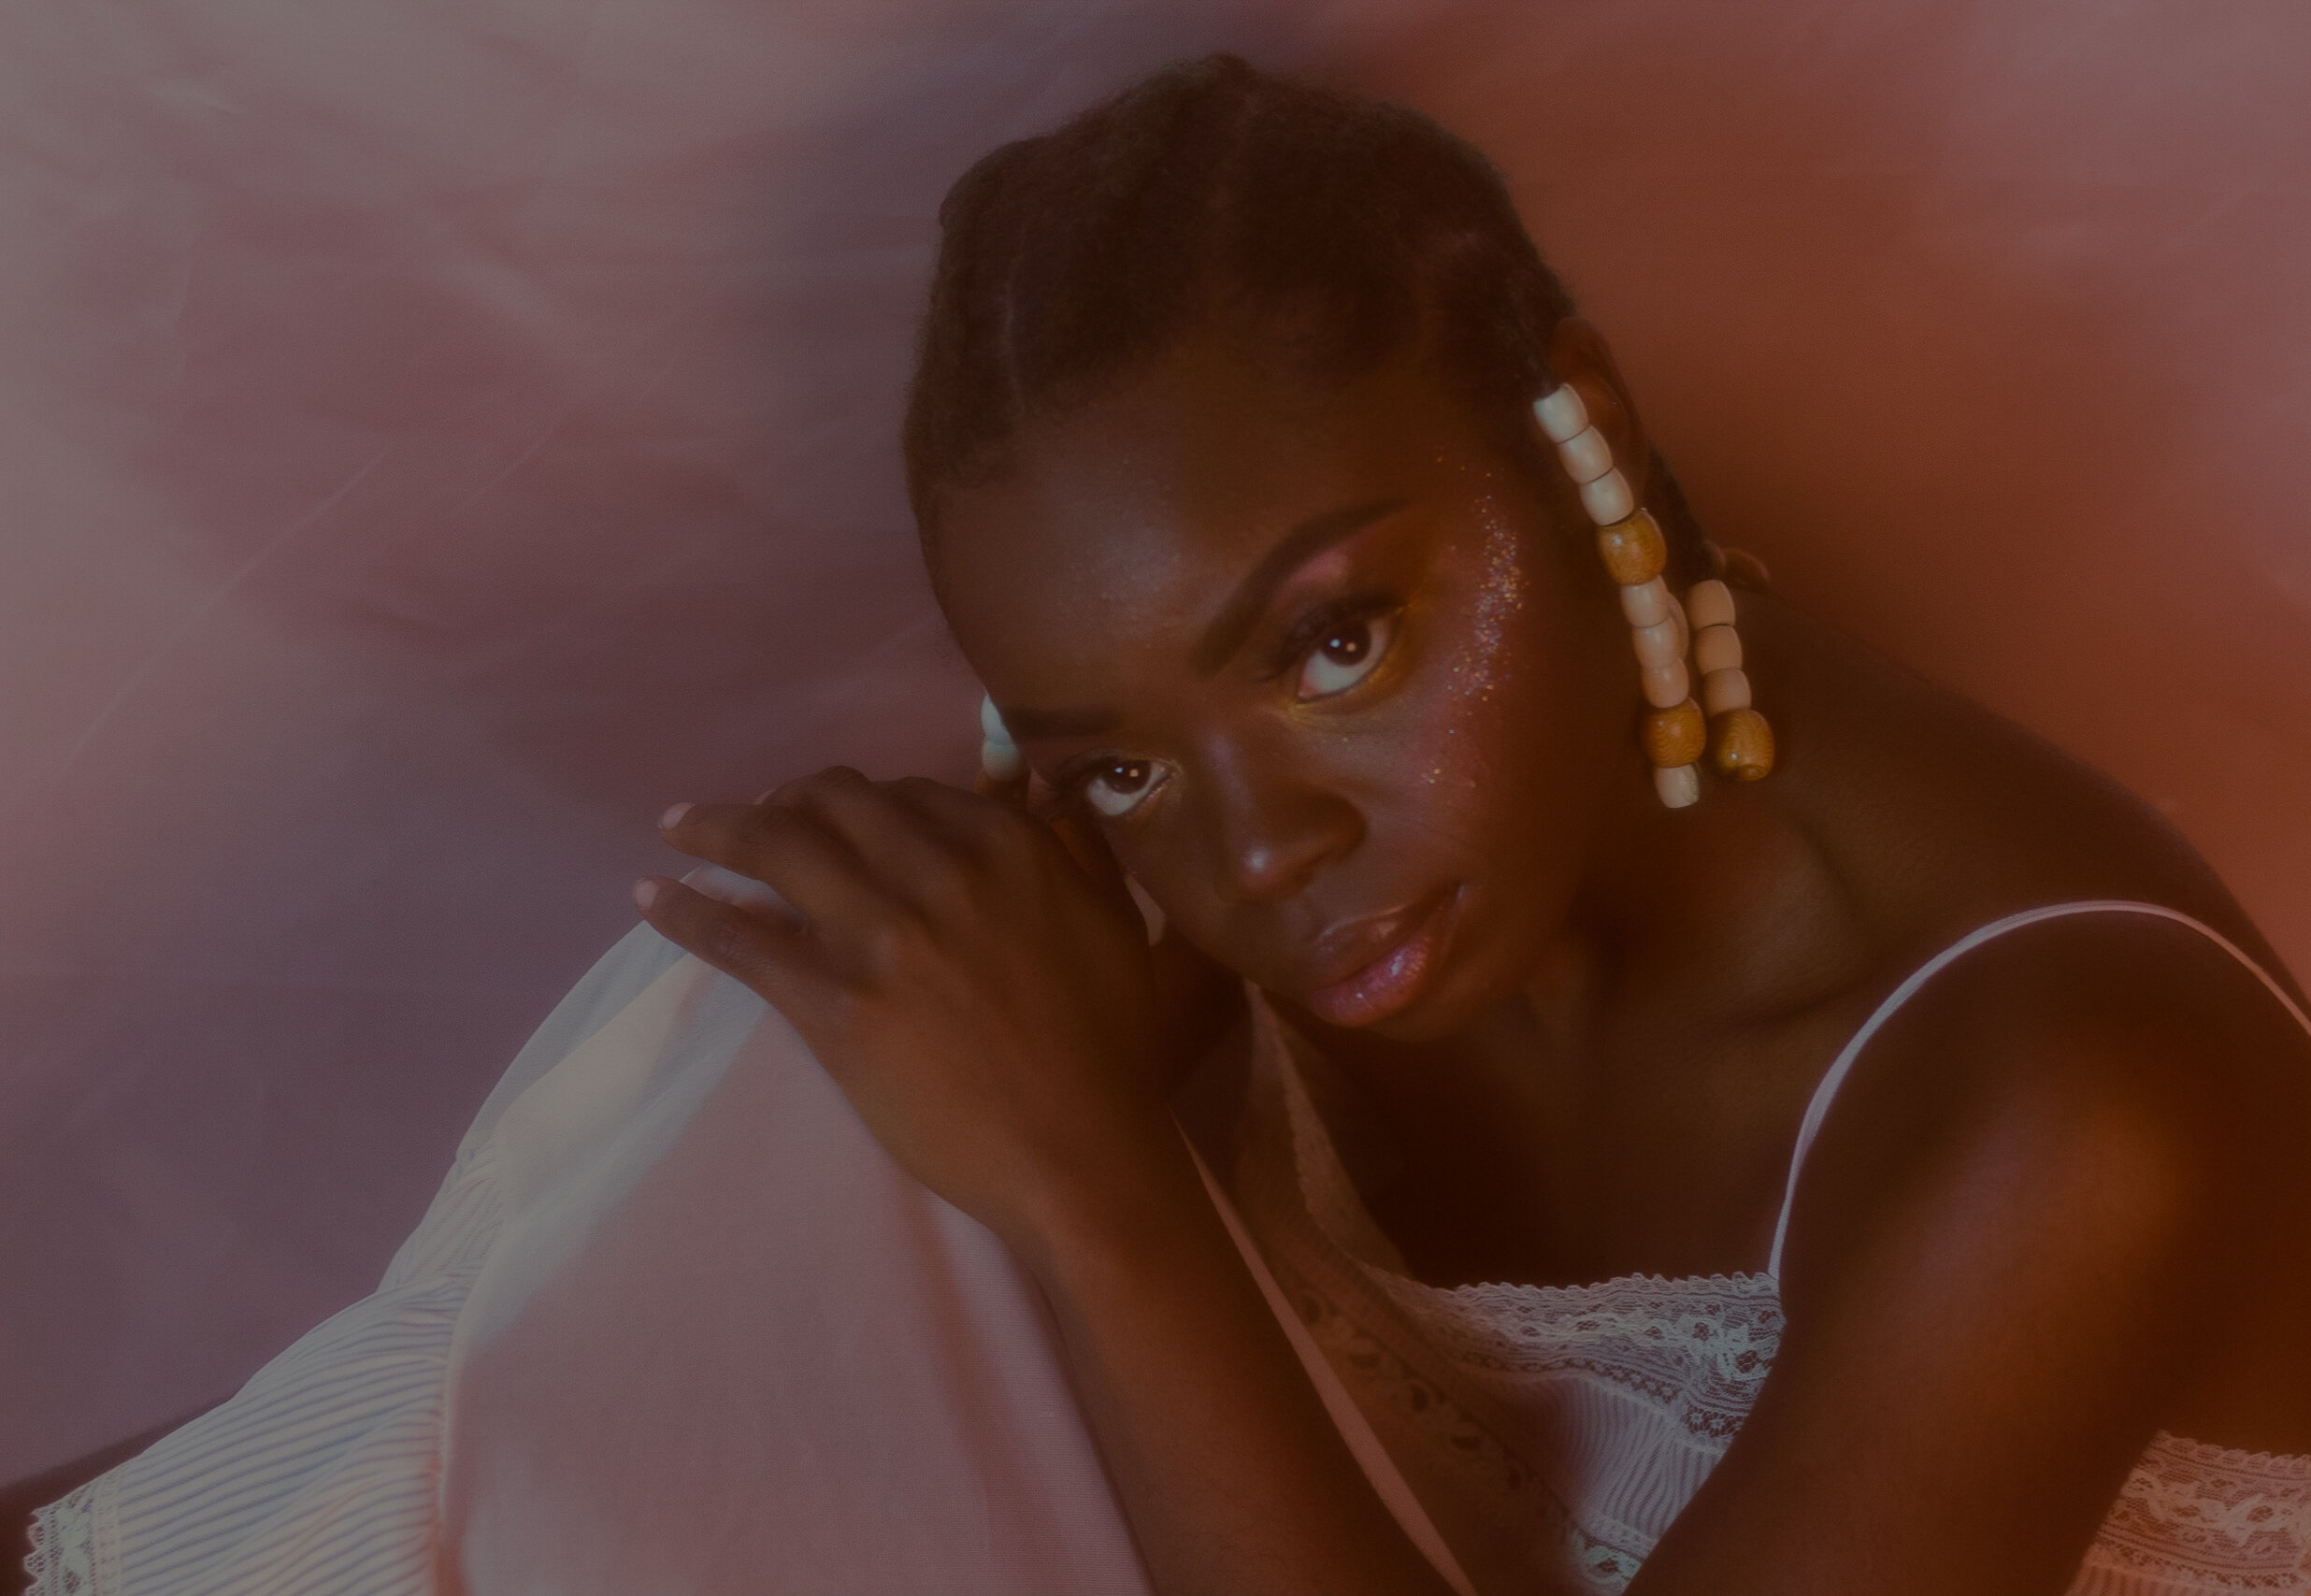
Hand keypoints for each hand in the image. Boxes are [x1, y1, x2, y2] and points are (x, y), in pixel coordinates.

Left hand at [635, 768, 1184, 1255]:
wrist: (1079, 1153)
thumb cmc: (1105, 1047)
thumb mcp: (1112, 920)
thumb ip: (1071, 845)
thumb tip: (1031, 789)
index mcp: (1006, 845)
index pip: (906, 791)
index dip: (860, 799)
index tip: (833, 810)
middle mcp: (938, 870)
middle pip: (832, 804)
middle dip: (785, 801)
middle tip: (757, 815)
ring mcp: (880, 934)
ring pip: (776, 849)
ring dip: (716, 828)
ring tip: (681, 825)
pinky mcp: (834, 1001)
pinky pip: (741, 938)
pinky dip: (687, 911)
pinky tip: (650, 895)